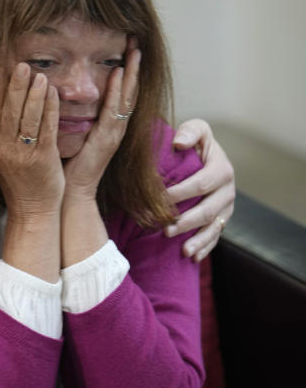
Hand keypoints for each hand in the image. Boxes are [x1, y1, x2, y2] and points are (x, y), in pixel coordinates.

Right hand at [0, 63, 63, 218]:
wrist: (32, 211)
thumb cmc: (20, 181)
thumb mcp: (2, 155)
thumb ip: (1, 131)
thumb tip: (0, 103)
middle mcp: (4, 147)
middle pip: (7, 110)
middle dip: (13, 85)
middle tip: (20, 63)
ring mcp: (22, 153)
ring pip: (26, 118)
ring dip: (32, 93)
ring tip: (37, 73)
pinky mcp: (42, 159)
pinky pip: (45, 129)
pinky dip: (48, 109)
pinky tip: (52, 93)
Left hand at [63, 39, 139, 202]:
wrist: (70, 193)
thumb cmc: (68, 165)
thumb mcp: (73, 133)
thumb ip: (74, 116)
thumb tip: (61, 92)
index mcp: (107, 125)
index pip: (120, 92)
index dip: (125, 70)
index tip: (126, 46)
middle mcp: (115, 126)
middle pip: (129, 89)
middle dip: (134, 65)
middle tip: (137, 40)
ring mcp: (114, 133)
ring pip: (127, 96)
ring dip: (131, 72)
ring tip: (135, 50)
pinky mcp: (107, 140)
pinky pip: (114, 110)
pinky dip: (118, 91)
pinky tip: (119, 74)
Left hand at [165, 119, 235, 260]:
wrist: (203, 156)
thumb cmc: (194, 143)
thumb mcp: (196, 130)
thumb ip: (190, 132)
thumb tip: (178, 143)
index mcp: (222, 169)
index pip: (201, 184)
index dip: (180, 192)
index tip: (159, 199)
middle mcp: (228, 190)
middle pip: (207, 209)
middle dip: (186, 221)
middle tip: (164, 229)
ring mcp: (227, 207)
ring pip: (214, 227)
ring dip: (197, 240)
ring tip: (181, 249)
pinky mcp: (222, 219)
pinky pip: (215, 236)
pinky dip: (205, 248)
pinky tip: (192, 257)